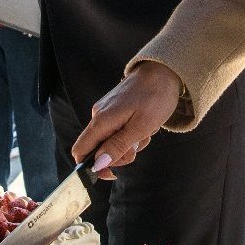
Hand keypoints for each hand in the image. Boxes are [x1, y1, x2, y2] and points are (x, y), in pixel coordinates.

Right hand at [71, 61, 183, 179]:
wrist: (164, 71)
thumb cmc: (155, 97)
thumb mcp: (141, 127)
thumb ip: (117, 146)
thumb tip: (98, 164)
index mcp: (101, 120)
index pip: (80, 151)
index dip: (92, 167)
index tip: (112, 173)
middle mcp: (99, 116)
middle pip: (99, 150)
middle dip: (120, 154)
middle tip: (139, 145)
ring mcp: (106, 112)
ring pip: (112, 141)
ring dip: (131, 143)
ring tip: (146, 130)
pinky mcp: (115, 110)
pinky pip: (119, 130)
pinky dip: (133, 133)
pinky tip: (145, 124)